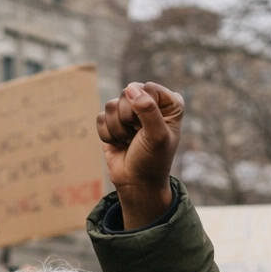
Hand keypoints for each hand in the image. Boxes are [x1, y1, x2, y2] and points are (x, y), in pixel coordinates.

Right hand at [97, 82, 182, 228]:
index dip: (143, 107)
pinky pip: (101, 117)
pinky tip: (120, 144)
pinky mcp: (112, 121)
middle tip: (137, 136)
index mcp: (169, 104)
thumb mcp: (157, 137)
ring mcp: (130, 111)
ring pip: (111, 105)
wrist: (136, 183)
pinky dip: (108, 135)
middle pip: (127, 93)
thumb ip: (148, 110)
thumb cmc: (153, 161)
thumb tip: (131, 89)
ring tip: (130, 141)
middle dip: (128, 119)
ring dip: (118, 129)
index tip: (149, 128)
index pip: (148, 88)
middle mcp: (150, 103)